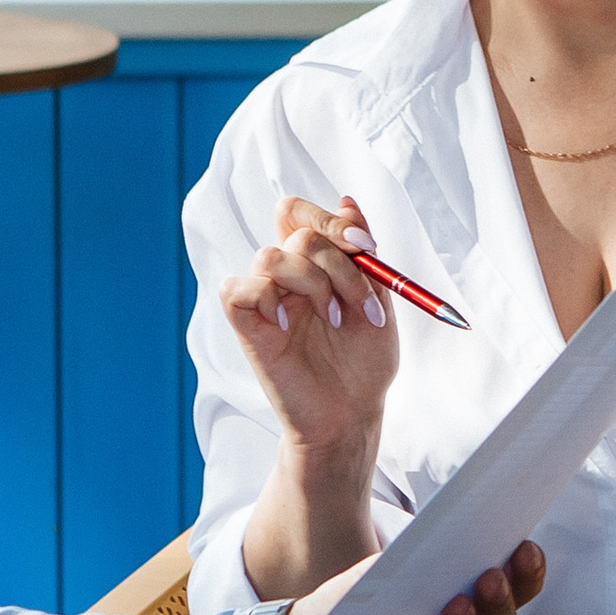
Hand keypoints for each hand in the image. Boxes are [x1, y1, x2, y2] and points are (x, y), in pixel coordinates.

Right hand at [219, 196, 397, 460]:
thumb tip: (347, 200)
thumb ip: (360, 251)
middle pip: (298, 231)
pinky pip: (236, 289)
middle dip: (340, 263)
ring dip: (314, 283)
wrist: (353, 414)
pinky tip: (289, 327)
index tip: (366, 246)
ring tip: (334, 320)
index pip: (300, 213)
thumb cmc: (364, 364)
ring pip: (271, 256)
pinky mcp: (247, 327)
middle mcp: (286, 277)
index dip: (331, 218)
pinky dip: (267, 299)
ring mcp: (266, 300)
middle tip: (360, 304)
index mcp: (314, 265)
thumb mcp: (378, 299)